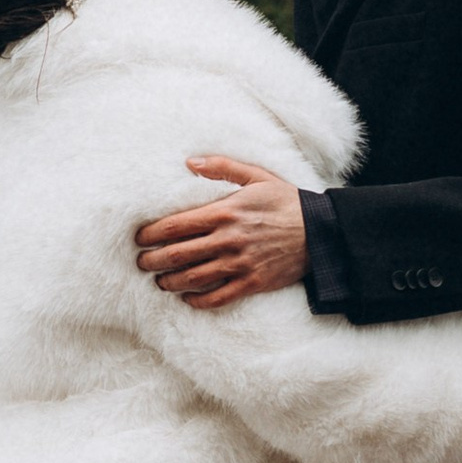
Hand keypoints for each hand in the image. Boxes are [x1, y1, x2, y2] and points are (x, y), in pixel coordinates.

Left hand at [134, 158, 308, 308]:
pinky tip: (187, 298)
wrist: (322, 232)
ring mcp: (240, 264)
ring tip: (159, 281)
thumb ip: (221, 167)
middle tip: (141, 263)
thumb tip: (190, 162)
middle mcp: (228, 239)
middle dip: (153, 261)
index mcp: (225, 212)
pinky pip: (217, 297)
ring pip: (193, 278)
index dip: (152, 234)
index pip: (176, 225)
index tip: (139, 238)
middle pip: (178, 254)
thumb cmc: (286, 201)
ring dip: (170, 282)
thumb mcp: (256, 176)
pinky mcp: (252, 283)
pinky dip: (198, 300)